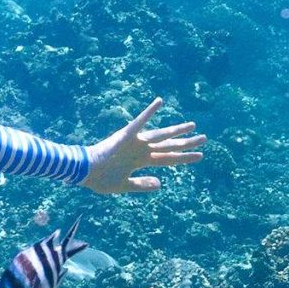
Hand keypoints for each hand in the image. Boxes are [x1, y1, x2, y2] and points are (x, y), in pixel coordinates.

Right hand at [83, 98, 205, 195]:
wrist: (84, 172)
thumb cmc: (100, 179)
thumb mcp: (124, 185)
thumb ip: (142, 185)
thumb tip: (160, 184)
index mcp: (142, 161)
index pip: (168, 159)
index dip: (184, 158)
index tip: (200, 156)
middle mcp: (142, 150)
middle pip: (169, 146)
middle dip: (187, 143)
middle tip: (204, 138)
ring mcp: (135, 142)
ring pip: (161, 135)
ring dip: (176, 130)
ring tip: (193, 125)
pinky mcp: (126, 135)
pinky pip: (140, 121)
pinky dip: (149, 112)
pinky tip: (159, 102)